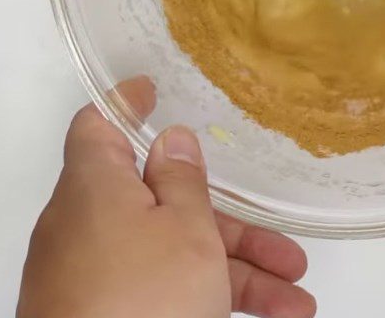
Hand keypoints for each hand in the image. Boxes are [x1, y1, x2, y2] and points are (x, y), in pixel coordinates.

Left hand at [17, 77, 315, 317]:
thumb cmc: (142, 297)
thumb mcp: (183, 230)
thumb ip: (183, 179)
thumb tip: (171, 140)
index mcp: (94, 187)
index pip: (99, 125)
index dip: (127, 103)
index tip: (154, 89)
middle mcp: (87, 225)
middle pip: (163, 204)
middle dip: (229, 223)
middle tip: (281, 242)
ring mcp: (93, 274)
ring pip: (173, 253)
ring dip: (236, 270)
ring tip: (297, 296)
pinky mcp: (103, 313)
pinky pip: (161, 289)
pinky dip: (209, 294)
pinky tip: (271, 314)